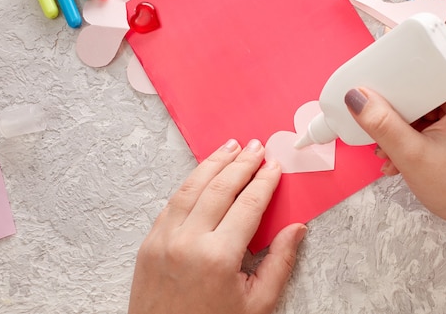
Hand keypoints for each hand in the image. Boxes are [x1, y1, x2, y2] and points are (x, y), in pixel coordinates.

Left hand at [128, 139, 306, 313]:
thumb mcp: (257, 304)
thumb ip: (280, 263)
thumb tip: (296, 229)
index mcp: (218, 257)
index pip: (248, 205)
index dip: (264, 182)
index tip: (275, 167)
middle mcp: (188, 242)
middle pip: (220, 188)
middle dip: (242, 164)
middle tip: (257, 147)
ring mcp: (164, 240)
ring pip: (191, 188)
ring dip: (213, 163)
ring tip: (230, 147)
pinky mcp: (149, 244)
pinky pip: (172, 203)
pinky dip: (190, 183)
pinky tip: (202, 173)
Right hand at [345, 72, 445, 231]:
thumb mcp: (412, 156)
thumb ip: (381, 124)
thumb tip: (357, 97)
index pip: (429, 66)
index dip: (399, 75)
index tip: (376, 85)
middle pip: (425, 83)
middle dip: (398, 107)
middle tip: (379, 121)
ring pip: (427, 101)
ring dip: (404, 123)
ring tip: (389, 146)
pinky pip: (435, 114)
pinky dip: (416, 130)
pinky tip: (402, 150)